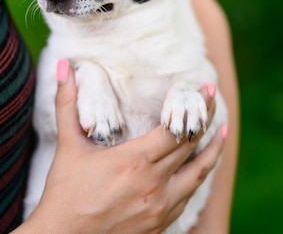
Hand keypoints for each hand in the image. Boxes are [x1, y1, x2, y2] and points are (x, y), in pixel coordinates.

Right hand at [13, 59, 225, 233]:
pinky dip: (196, 178)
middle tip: (212, 100)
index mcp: (135, 161)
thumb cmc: (64, 192)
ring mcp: (161, 207)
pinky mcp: (161, 224)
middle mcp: (154, 183)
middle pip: (192, 146)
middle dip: (205, 119)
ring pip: (199, 174)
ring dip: (212, 151)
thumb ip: (67, 102)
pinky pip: (188, 196)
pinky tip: (198, 168)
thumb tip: (62, 65)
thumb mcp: (68, 145)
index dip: (195, 107)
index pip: (178, 128)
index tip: (206, 89)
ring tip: (220, 133)